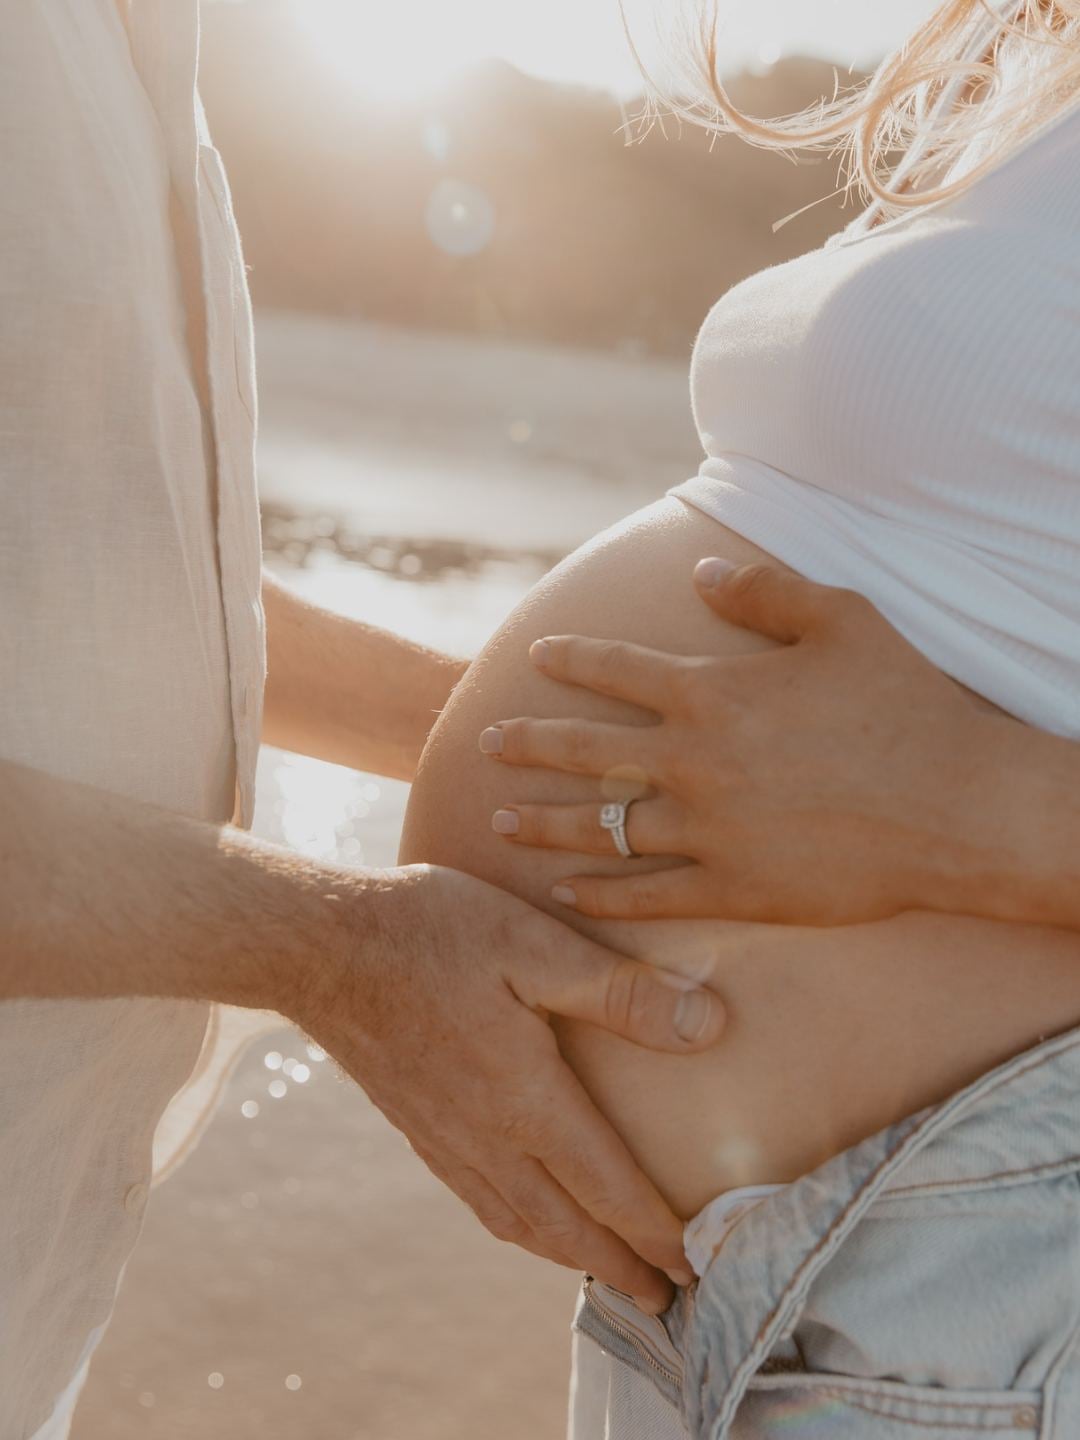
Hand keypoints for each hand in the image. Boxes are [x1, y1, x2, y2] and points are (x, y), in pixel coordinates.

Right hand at [292, 863, 724, 1310]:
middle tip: (665, 1298)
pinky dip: (517, 1228)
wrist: (321, 946)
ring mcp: (446, 1136)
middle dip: (619, 1264)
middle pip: (565, 1224)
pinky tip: (523, 1218)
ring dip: (569, 1254)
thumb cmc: (434, 932)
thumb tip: (710, 1027)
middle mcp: (487, 1135)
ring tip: (605, 1271)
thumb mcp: (536, 944)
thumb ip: (621, 991)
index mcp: (526, 1098)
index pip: (608, 1186)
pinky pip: (477, 1200)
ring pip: (518, 1221)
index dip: (655, 1231)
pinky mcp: (416, 1125)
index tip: (695, 1265)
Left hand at [481, 559, 1007, 925]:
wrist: (954, 808)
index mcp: (712, 693)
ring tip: (500, 820)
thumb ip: (763, 593)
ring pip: (600, 828)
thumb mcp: (841, 620)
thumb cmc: (905, 705)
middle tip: (484, 742)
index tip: (536, 656)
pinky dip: (602, 894)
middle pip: (584, 751)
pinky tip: (568, 893)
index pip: (616, 670)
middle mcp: (692, 762)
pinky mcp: (731, 889)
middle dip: (528, 743)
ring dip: (544, 824)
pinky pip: (648, 895)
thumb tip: (699, 574)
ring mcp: (706, 831)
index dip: (570, 660)